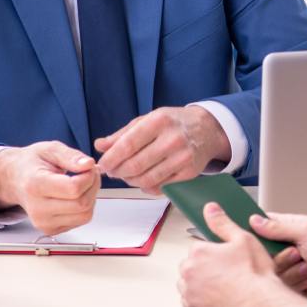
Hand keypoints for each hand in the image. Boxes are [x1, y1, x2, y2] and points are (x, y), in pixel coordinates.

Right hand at [0, 141, 100, 235]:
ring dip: (91, 197)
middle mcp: (37, 209)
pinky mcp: (50, 230)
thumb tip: (88, 164)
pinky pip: (81, 220)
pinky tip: (76, 195)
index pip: (74, 189)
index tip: (87, 167)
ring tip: (83, 183)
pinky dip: (85, 207)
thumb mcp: (50, 149)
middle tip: (89, 173)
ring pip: (85, 215)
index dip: (89, 176)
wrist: (15, 180)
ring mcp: (43, 223)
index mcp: (35, 185)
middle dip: (93, 186)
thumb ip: (70, 156)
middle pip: (82, 204)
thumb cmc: (32, 164)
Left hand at [95, 106, 229, 194]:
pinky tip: (144, 179)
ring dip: (131, 181)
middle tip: (113, 172)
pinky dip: (147, 186)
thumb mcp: (147, 120)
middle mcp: (173, 139)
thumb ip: (122, 134)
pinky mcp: (190, 172)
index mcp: (159, 121)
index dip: (111, 158)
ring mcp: (183, 157)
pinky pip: (160, 187)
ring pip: (146, 179)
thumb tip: (99, 146)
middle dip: (118, 172)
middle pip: (135, 165)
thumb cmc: (173, 123)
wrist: (207, 129)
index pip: (128, 145)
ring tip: (127, 175)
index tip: (103, 165)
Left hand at [177, 203, 296, 306]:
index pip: (198, 246)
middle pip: (192, 265)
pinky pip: (193, 300)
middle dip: (206, 266)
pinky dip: (202, 298)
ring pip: (191, 284)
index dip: (214, 251)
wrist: (259, 303)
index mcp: (198, 253)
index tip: (226, 257)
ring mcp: (190, 294)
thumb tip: (211, 209)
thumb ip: (223, 223)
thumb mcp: (242, 239)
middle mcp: (189, 274)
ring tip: (225, 284)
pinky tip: (220, 295)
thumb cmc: (253, 275)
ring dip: (202, 283)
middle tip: (228, 271)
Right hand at [253, 212, 306, 301]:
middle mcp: (292, 246)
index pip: (265, 224)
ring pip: (274, 271)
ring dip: (292, 270)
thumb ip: (278, 227)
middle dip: (281, 256)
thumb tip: (255, 219)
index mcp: (293, 227)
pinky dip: (297, 282)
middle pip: (265, 253)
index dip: (255, 230)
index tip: (251, 236)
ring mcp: (295, 265)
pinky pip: (284, 285)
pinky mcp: (298, 284)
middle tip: (296, 253)